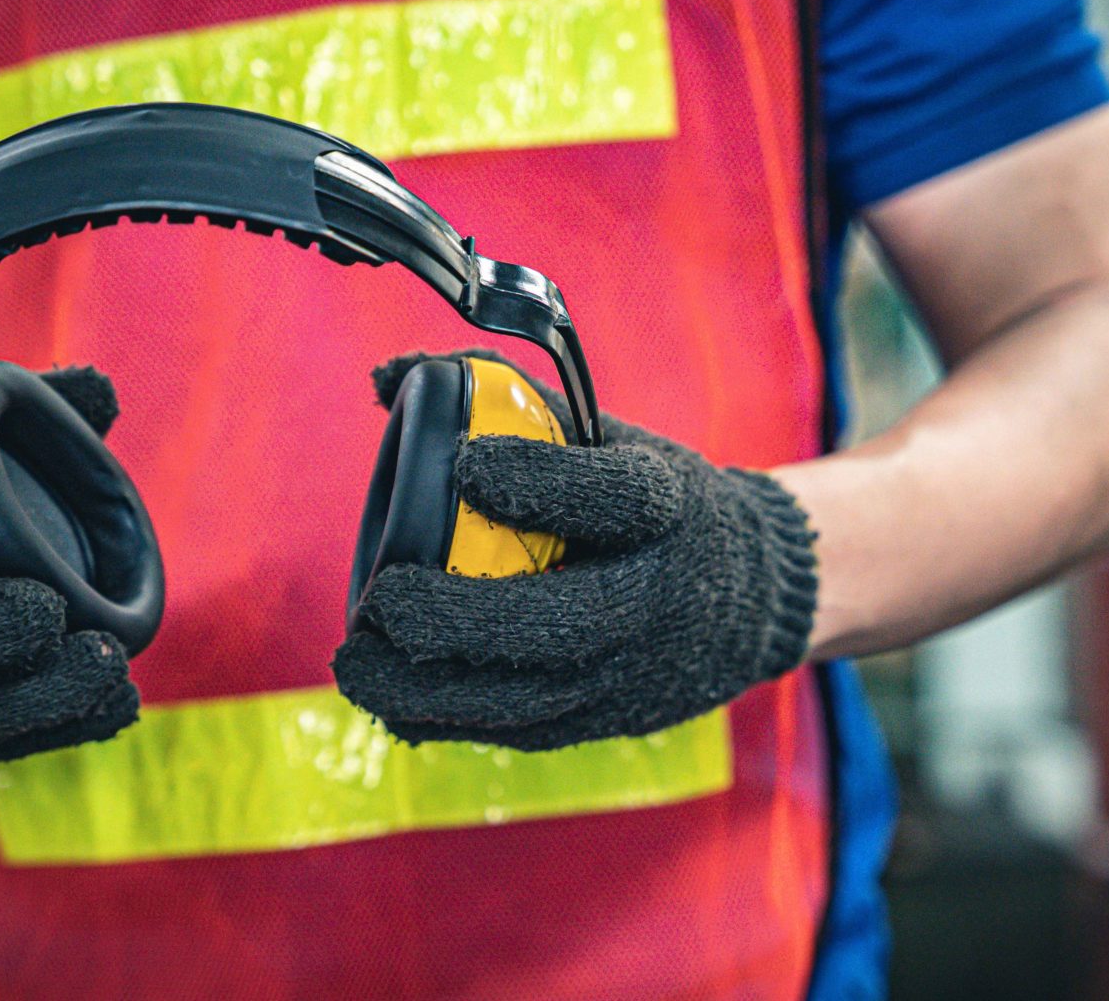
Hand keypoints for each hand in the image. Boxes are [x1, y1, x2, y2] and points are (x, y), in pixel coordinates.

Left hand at [335, 352, 818, 750]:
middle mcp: (654, 592)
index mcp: (664, 506)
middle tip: (380, 600)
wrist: (752, 595)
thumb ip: (507, 404)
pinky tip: (391, 701)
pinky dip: (450, 720)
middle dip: (458, 617)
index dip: (540, 480)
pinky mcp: (608, 718)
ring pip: (530, 695)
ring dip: (429, 687)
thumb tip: (388, 378)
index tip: (464, 462)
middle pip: (559, 620)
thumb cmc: (654, 505)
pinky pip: (522, 730)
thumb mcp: (612, 440)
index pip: (612, 497)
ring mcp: (632, 667)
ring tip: (356, 665)